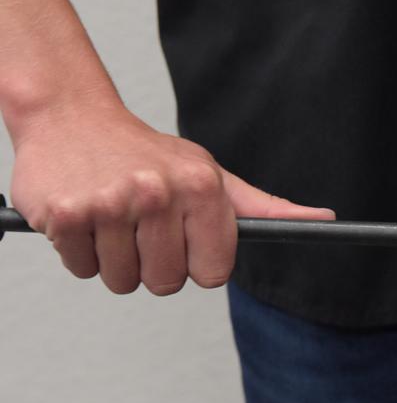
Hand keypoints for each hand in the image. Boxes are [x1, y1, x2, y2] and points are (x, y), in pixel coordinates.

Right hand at [10, 103, 333, 295]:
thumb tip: (325, 219)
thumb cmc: (151, 156)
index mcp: (202, 187)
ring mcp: (110, 203)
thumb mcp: (213, 176)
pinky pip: (81, 269)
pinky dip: (80, 252)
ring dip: (115, 261)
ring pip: (122, 281)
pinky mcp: (65, 215)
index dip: (198, 265)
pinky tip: (85, 216)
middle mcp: (158, 193)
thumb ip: (266, 208)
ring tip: (114, 219)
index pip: (213, 272)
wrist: (73, 118)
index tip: (186, 243)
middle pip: (166, 284)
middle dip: (154, 266)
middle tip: (143, 228)